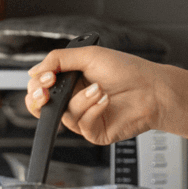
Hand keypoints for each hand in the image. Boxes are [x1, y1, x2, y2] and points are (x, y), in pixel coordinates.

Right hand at [26, 47, 187, 155]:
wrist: (153, 89)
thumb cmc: (128, 71)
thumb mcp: (90, 56)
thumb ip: (59, 60)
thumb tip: (34, 70)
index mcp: (71, 81)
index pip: (41, 87)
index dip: (37, 85)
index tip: (44, 78)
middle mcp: (75, 100)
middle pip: (42, 107)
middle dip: (40, 99)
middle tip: (46, 91)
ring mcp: (84, 117)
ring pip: (64, 114)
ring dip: (80, 100)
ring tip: (99, 88)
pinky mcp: (95, 132)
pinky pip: (82, 125)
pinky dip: (93, 110)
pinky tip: (105, 100)